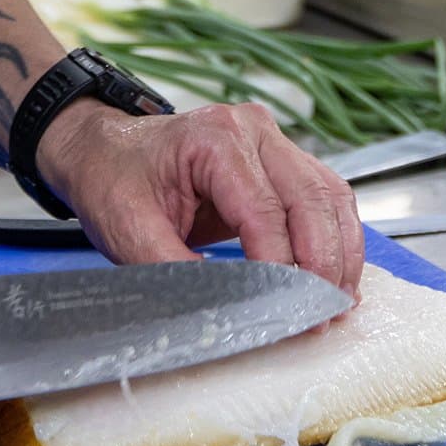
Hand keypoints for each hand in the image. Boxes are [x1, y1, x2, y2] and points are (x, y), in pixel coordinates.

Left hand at [42, 101, 363, 294]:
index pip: (265, 211)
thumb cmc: (113, 177)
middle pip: (312, 198)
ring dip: (341, 251)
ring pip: (330, 195)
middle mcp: (255, 131)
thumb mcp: (128, 228)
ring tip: (338, 302)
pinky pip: (324, 195)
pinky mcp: (281, 161)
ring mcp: (273, 141)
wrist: (105, 149)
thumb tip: (219, 310)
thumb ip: (173, 268)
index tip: (285, 312)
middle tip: (323, 314)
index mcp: (216, 139)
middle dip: (324, 263)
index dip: (280, 267)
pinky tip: (337, 275)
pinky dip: (336, 236)